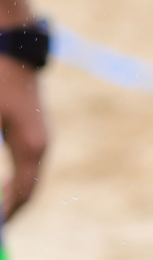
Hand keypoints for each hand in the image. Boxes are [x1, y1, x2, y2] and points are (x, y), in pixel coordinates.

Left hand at [0, 55, 48, 221]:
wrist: (10, 44)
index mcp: (31, 147)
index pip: (22, 194)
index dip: (6, 215)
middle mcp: (39, 145)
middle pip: (26, 189)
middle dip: (7, 209)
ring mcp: (37, 136)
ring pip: (25, 177)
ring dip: (9, 195)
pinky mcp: (29, 128)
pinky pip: (23, 164)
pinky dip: (9, 180)